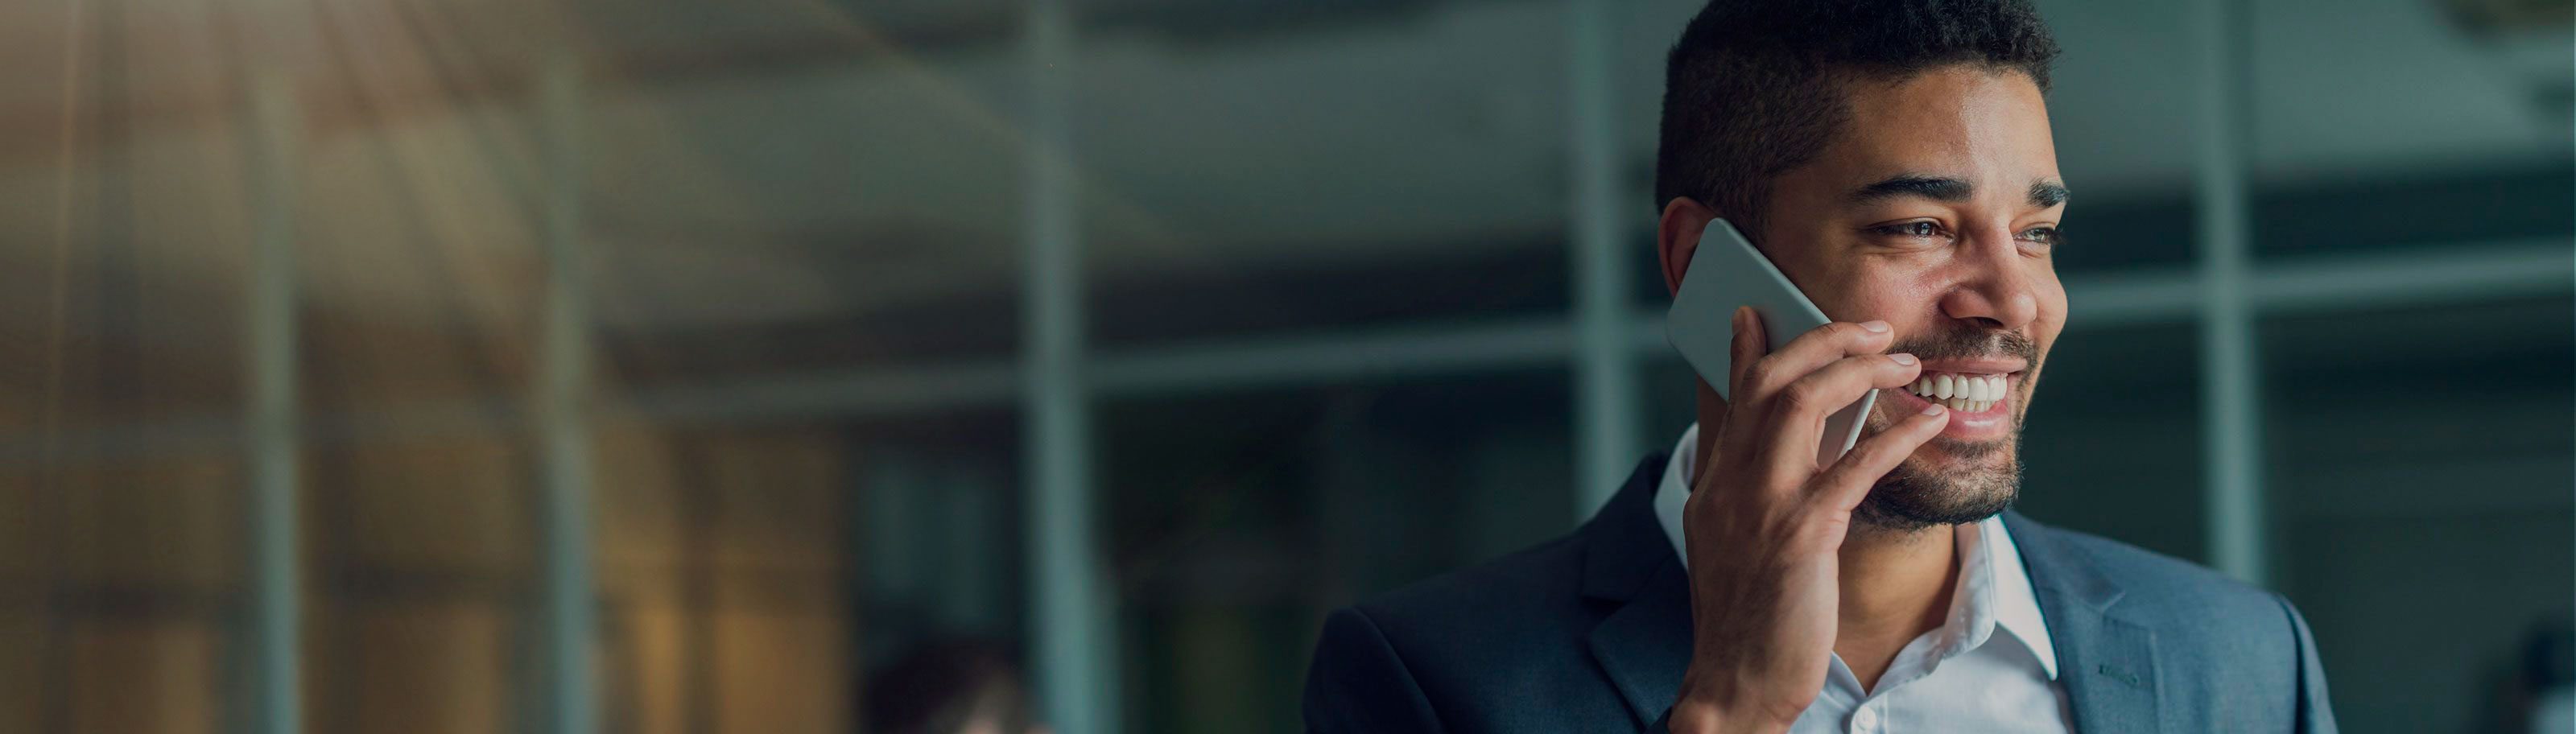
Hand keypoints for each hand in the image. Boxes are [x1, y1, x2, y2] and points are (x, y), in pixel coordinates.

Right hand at [1665, 308, 1950, 732]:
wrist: (1735, 684)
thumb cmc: (1746, 620)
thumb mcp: (1731, 543)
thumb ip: (1749, 491)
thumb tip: (1782, 452)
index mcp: (1715, 484)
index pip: (1729, 396)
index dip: (1745, 348)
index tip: (1759, 312)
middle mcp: (1731, 484)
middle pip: (1769, 381)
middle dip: (1821, 340)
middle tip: (1869, 328)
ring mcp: (1763, 507)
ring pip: (1801, 403)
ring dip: (1857, 370)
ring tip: (1903, 361)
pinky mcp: (1802, 537)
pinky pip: (1854, 467)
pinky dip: (1898, 436)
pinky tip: (1931, 423)